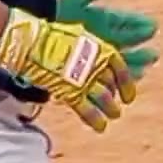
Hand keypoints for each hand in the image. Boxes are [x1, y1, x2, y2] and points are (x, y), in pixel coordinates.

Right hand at [0, 8, 137, 132]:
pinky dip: (94, 119)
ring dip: (110, 109)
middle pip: (111, 85)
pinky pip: (86, 108)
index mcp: (100, 49)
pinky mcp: (71, 92)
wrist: (33, 43)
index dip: (127, 84)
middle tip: (118, 108)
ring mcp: (84, 79)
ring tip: (113, 117)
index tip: (129, 96)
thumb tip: (96, 58)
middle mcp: (96, 65)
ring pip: (103, 98)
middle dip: (116, 98)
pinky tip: (100, 127)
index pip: (120, 68)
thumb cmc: (52, 37)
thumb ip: (89, 49)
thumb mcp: (78, 36)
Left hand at [57, 0, 159, 79]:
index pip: (122, 21)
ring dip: (134, 62)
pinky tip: (131, 75)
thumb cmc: (52, 15)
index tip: (152, 27)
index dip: (137, 24)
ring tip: (149, 63)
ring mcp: (92, 53)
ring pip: (118, 59)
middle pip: (124, 41)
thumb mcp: (75, 0)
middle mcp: (98, 37)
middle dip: (139, 46)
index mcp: (97, 20)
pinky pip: (106, 72)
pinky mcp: (84, 67)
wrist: (31, 37)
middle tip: (154, 51)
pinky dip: (118, 74)